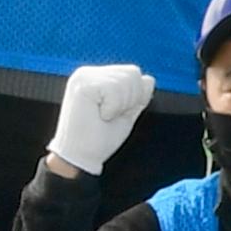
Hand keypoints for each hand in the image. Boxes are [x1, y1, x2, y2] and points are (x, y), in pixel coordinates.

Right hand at [46, 62, 154, 176]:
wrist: (81, 157)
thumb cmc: (100, 139)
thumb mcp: (126, 113)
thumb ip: (137, 96)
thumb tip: (149, 79)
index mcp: (97, 78)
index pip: (133, 73)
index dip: (136, 96)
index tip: (116, 114)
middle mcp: (88, 73)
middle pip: (133, 73)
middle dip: (130, 100)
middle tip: (109, 116)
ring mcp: (83, 77)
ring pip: (125, 81)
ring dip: (120, 106)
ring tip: (103, 116)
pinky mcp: (81, 85)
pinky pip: (114, 90)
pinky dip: (112, 108)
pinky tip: (98, 115)